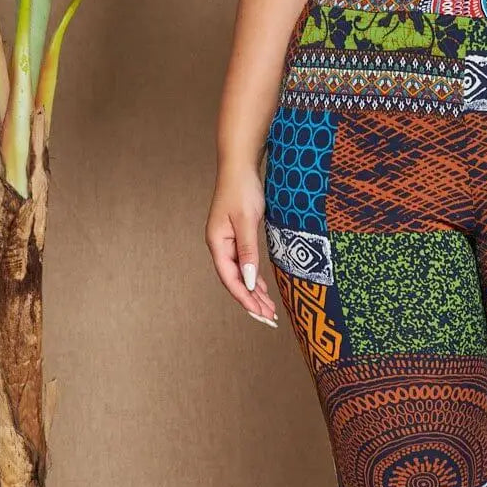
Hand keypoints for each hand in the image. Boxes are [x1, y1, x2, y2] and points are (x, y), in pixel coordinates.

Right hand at [205, 163, 278, 327]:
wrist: (240, 166)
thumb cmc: (242, 189)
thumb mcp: (247, 221)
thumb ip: (248, 252)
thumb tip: (250, 281)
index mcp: (218, 243)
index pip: (230, 279)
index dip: (245, 298)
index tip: (260, 314)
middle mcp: (220, 246)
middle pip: (235, 281)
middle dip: (251, 301)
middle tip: (269, 319)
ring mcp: (228, 243)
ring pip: (241, 275)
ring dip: (254, 293)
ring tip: (269, 310)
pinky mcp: (237, 238)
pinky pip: (244, 265)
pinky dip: (255, 279)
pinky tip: (263, 289)